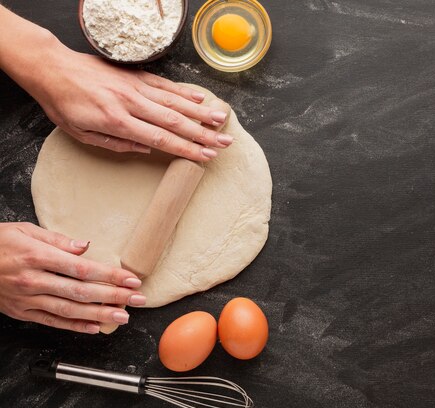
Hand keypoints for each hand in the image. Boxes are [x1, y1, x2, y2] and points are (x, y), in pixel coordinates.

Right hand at [0, 222, 144, 333]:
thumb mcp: (26, 230)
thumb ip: (58, 239)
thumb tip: (86, 246)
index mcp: (37, 256)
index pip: (82, 269)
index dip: (109, 276)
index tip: (131, 279)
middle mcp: (33, 280)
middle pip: (81, 291)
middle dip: (113, 296)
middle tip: (137, 299)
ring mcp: (26, 298)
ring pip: (69, 310)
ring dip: (99, 314)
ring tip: (123, 317)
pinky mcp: (21, 312)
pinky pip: (51, 321)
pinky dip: (74, 326)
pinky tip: (94, 328)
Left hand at [32, 46, 232, 159]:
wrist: (52, 67)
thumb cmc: (64, 104)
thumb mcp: (82, 133)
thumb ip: (116, 144)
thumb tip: (146, 149)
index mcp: (118, 121)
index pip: (160, 139)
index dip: (186, 149)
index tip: (205, 156)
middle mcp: (131, 103)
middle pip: (175, 121)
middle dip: (203, 134)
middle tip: (224, 142)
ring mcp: (136, 86)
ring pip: (175, 102)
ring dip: (201, 112)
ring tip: (222, 121)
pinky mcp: (136, 75)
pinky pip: (165, 84)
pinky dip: (184, 91)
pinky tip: (201, 98)